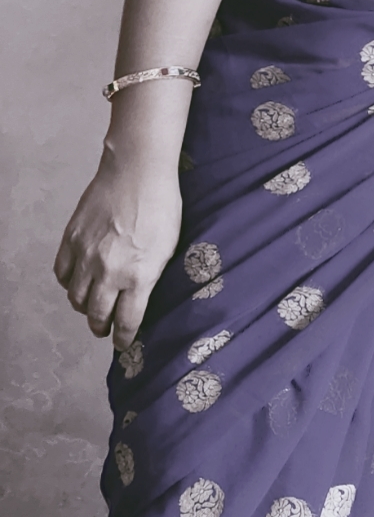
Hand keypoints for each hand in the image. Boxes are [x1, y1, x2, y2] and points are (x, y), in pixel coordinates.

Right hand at [54, 151, 181, 350]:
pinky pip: (61, 273)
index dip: (123, 339)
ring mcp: (87, 256)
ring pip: (75, 298)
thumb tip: (141, 298)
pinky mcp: (71, 240)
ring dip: (83, 307)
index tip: (122, 344)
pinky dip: (67, 283)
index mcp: (139, 277)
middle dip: (101, 328)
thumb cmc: (162, 207)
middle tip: (104, 329)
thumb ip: (150, 277)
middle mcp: (109, 272)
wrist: (137, 172)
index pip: (126, 323)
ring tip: (91, 306)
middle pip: (97, 316)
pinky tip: (77, 281)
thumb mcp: (168, 249)